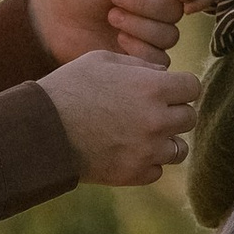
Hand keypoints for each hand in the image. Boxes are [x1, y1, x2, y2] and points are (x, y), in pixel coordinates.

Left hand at [34, 0, 185, 62]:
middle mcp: (159, 7)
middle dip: (144, 5)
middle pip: (176, 11)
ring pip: (169, 36)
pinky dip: (139, 50)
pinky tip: (117, 41)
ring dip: (138, 26)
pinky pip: (160, 59)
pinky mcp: (144, 59)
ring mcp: (153, 34)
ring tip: (110, 18)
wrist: (55, 22)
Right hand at [43, 51, 202, 184]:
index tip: (167, 88)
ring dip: (165, 140)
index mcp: (151, 87)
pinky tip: (127, 150)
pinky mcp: (134, 174)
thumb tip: (164, 74)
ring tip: (140, 133)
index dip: (180, 86)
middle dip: (173, 112)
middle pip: (189, 117)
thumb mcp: (102, 60)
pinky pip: (158, 169)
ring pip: (179, 148)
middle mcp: (156, 120)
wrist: (41, 130)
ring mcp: (147, 150)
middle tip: (149, 110)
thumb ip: (139, 66)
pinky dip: (147, 162)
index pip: (193, 86)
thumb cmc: (69, 88)